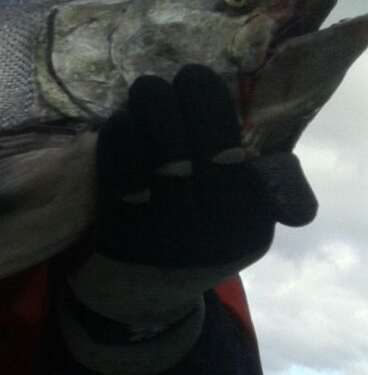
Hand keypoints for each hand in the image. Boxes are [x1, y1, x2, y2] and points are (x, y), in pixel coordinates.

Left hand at [63, 65, 316, 371]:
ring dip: (143, 116)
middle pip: (194, 151)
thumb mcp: (236, 213)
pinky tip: (117, 122)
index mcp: (250, 219)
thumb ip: (257, 176)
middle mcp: (214, 234)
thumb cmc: (192, 232)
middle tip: (155, 83)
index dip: (208, 102)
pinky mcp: (123, 244)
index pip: (231, 149)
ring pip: (157, 163)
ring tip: (137, 96)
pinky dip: (117, 144)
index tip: (191, 76)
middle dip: (171, 102)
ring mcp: (166, 241)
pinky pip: (120, 183)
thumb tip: (248, 131)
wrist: (142, 298)